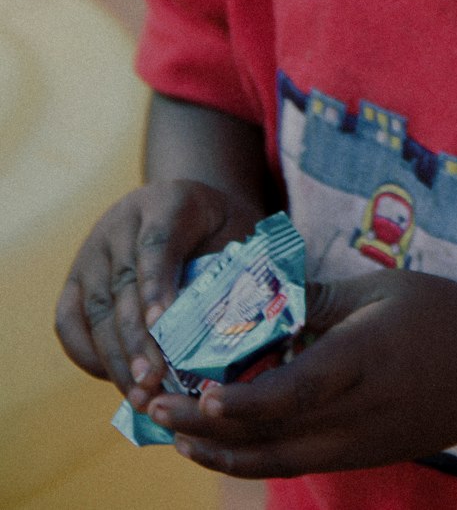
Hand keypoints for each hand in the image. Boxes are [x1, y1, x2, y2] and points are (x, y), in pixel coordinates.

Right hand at [55, 179, 263, 411]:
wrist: (187, 211)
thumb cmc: (223, 231)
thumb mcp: (241, 233)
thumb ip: (240, 271)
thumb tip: (247, 331)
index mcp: (170, 201)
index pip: (157, 242)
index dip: (157, 284)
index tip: (162, 326)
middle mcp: (123, 221)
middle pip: (124, 283)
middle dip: (138, 338)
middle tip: (154, 380)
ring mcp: (94, 248)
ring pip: (97, 308)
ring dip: (116, 356)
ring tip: (139, 395)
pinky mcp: (76, 277)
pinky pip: (69, 320)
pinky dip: (87, 354)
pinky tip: (115, 380)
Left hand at [147, 269, 456, 477]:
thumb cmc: (445, 317)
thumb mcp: (382, 290)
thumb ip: (318, 300)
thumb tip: (259, 300)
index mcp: (362, 363)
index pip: (292, 393)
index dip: (242, 400)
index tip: (199, 392)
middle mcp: (355, 416)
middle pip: (268, 437)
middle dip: (204, 429)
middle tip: (155, 408)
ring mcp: (357, 444)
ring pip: (274, 461)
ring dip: (218, 451)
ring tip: (173, 431)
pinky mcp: (359, 455)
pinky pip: (294, 462)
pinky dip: (251, 453)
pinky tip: (223, 439)